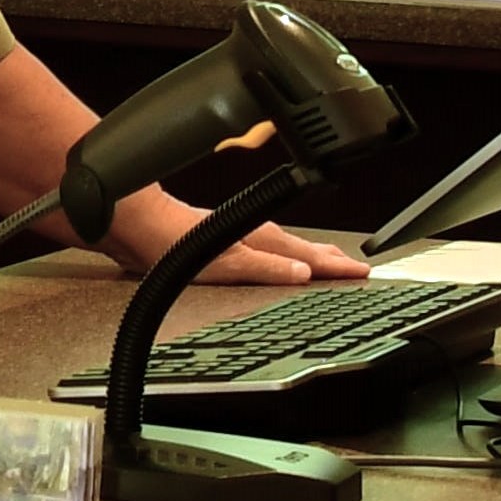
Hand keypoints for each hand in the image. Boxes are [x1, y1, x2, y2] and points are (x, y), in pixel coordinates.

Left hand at [104, 197, 370, 288]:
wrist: (135, 225)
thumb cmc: (170, 239)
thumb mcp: (226, 262)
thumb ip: (267, 269)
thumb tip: (303, 275)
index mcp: (262, 239)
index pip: (311, 258)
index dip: (339, 268)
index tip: (365, 274)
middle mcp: (254, 234)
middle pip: (304, 250)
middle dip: (332, 260)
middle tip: (358, 270)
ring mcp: (239, 237)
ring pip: (286, 248)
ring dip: (310, 257)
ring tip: (328, 264)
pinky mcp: (222, 243)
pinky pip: (266, 252)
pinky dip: (283, 258)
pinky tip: (277, 264)